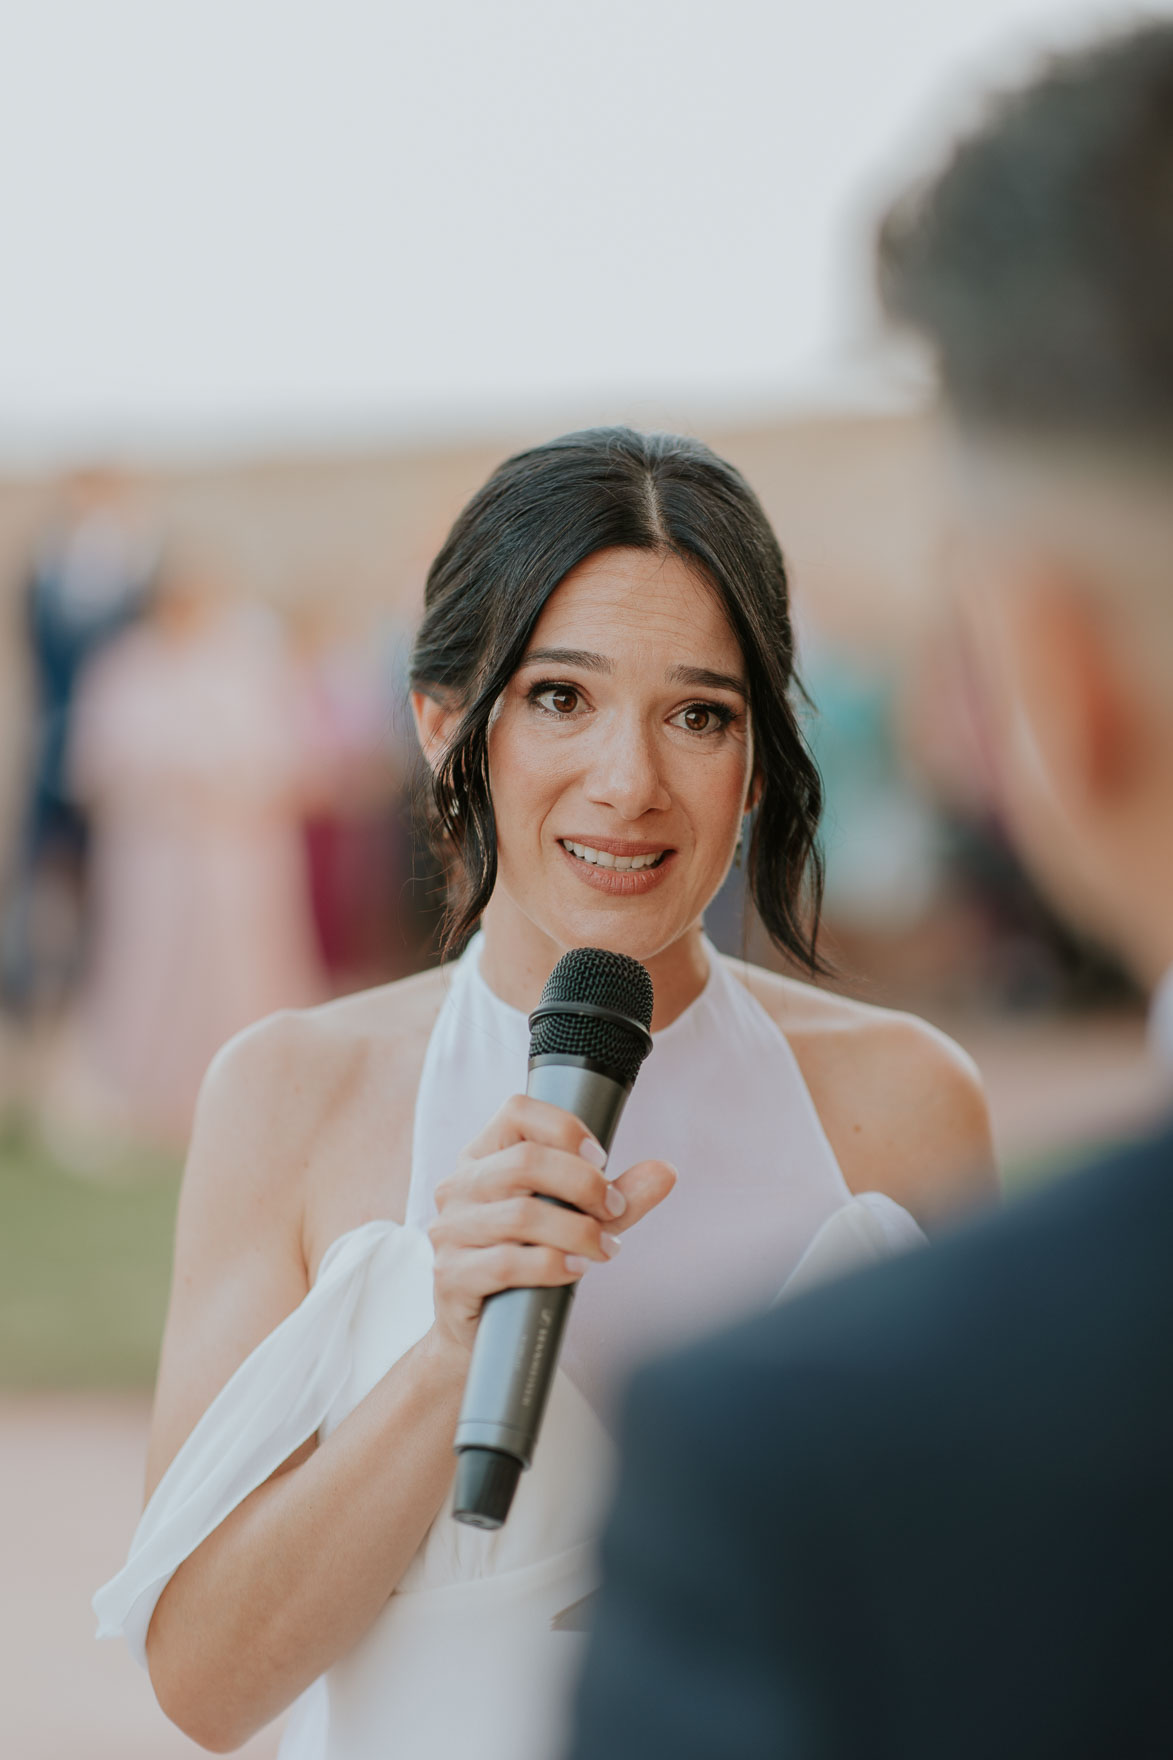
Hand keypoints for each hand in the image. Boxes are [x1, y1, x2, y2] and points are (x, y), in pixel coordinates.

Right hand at [427, 1094, 675, 1356]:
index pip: (517, 1111)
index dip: (565, 1127)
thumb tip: (667, 1172)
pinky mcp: (451, 1275)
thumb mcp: (575, 1221)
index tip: (600, 1159)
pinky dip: (553, 1264)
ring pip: (521, 1214)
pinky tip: (577, 1269)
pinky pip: (507, 1263)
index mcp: (483, 1157)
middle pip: (525, 1161)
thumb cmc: (528, 1263)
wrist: (480, 1334)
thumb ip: (616, 1196)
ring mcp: (449, 1231)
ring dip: (577, 1231)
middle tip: (613, 1209)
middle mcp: (459, 1186)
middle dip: (584, 1184)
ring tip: (604, 1248)